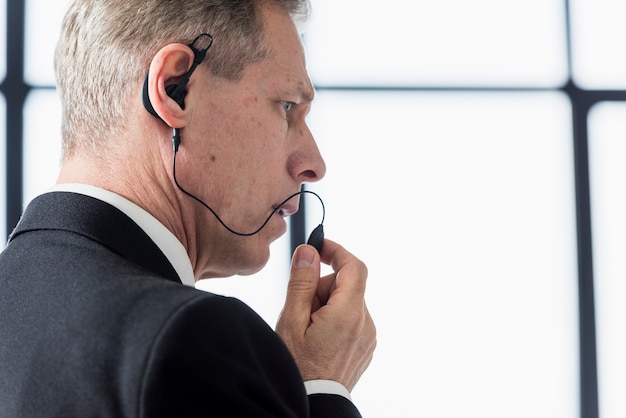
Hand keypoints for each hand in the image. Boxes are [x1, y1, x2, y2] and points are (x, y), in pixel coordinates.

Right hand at [276, 239, 375, 391]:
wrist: (314, 403)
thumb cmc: (299, 367)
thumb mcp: (292, 320)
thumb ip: (302, 282)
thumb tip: (308, 252)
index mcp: (349, 313)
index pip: (354, 266)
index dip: (337, 251)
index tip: (319, 248)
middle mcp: (366, 323)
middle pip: (346, 285)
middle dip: (322, 287)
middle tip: (300, 306)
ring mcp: (368, 337)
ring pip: (348, 302)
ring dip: (327, 304)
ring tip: (307, 327)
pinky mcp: (366, 346)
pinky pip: (352, 319)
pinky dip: (335, 318)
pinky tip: (318, 337)